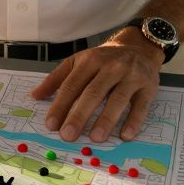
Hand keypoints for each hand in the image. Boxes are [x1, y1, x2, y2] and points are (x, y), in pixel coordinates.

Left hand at [30, 36, 162, 142]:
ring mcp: (131, 76)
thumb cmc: (104, 59)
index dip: (61, 105)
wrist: (139, 47)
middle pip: (93, 93)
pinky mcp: (148, 86)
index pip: (72, 85)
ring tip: (94, 138)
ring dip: (106, 120)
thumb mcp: (78, 62)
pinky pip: (141, 106)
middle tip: (68, 135)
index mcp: (90, 60)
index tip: (51, 124)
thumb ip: (57, 79)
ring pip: (117, 99)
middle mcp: (111, 67)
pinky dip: (133, 121)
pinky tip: (125, 135)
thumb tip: (35, 96)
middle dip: (79, 115)